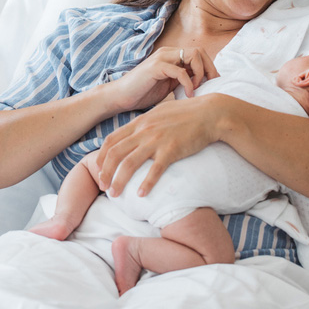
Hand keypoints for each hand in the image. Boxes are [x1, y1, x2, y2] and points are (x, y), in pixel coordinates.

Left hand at [96, 93, 222, 196]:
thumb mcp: (160, 113)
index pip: (112, 140)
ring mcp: (157, 140)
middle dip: (105, 172)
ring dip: (119, 181)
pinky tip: (141, 194)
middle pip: (115, 153)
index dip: (102, 157)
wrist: (209, 113)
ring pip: (129, 163)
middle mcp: (144, 130)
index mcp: (140, 122)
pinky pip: (155, 170)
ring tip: (115, 194)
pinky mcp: (172, 150)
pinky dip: (146, 183)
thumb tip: (135, 133)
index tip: (98, 170)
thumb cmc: (186, 114)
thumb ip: (145, 123)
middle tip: (103, 187)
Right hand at [107, 46, 218, 113]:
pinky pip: (181, 71)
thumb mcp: (169, 85)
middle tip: (209, 85)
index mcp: (171, 56)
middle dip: (209, 68)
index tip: (212, 84)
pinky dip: (189, 83)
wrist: (121, 97)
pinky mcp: (156, 67)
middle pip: (199, 51)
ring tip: (195, 89)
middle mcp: (168, 53)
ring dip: (200, 74)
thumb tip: (204, 83)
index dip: (209, 67)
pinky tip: (188, 94)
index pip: (199, 54)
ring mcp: (162, 58)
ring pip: (193, 56)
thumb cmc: (143, 92)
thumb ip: (183, 80)